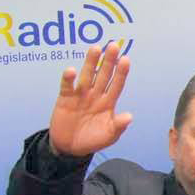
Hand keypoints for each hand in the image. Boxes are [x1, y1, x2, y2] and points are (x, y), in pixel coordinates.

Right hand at [47, 42, 132, 156]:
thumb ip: (118, 126)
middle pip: (103, 75)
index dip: (121, 72)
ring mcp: (80, 95)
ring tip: (95, 49)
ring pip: (87, 75)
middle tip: (113, 46)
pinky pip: (67, 86)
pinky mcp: (65, 98)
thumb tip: (129, 117)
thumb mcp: (109, 136)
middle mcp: (95, 95)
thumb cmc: (93, 139)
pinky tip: (71, 70)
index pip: (117, 84)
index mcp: (108, 102)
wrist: (71, 148)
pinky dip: (68, 78)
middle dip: (108, 61)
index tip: (125, 59)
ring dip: (90, 63)